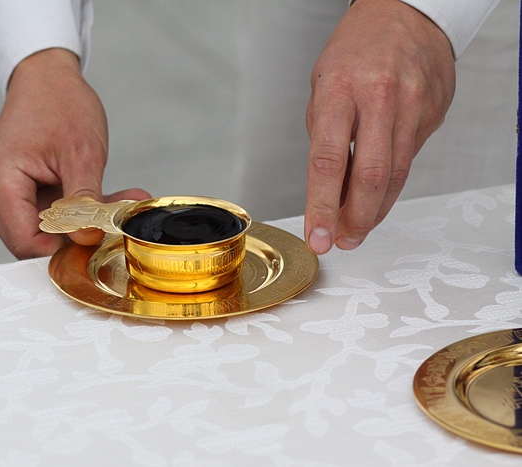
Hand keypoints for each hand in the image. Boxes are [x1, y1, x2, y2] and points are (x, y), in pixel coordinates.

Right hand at [0, 48, 149, 258]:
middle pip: (31, 241)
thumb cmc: (62, 105)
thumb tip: (86, 240)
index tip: (100, 241)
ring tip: (119, 204)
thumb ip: (84, 203)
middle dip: (75, 237)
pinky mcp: (12, 195)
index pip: (26, 243)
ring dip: (80, 224)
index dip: (63, 250)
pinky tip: (107, 201)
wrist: (46, 79)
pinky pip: (44, 217)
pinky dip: (75, 213)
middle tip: (117, 221)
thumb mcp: (83, 154)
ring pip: (41, 231)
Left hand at [304, 0, 454, 253]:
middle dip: (354, 219)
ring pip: (395, 174)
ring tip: (357, 228)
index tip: (318, 235)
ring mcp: (412, 105)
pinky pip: (409, 159)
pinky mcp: (433, 114)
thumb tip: (326, 188)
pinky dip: (391, 182)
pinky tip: (378, 192)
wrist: (406, 14)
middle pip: (370, 176)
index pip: (327, 161)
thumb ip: (323, 135)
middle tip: (342, 240)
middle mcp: (379, 98)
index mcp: (339, 90)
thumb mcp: (321, 85)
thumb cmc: (356, 49)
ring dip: (374, 210)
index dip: (322, 206)